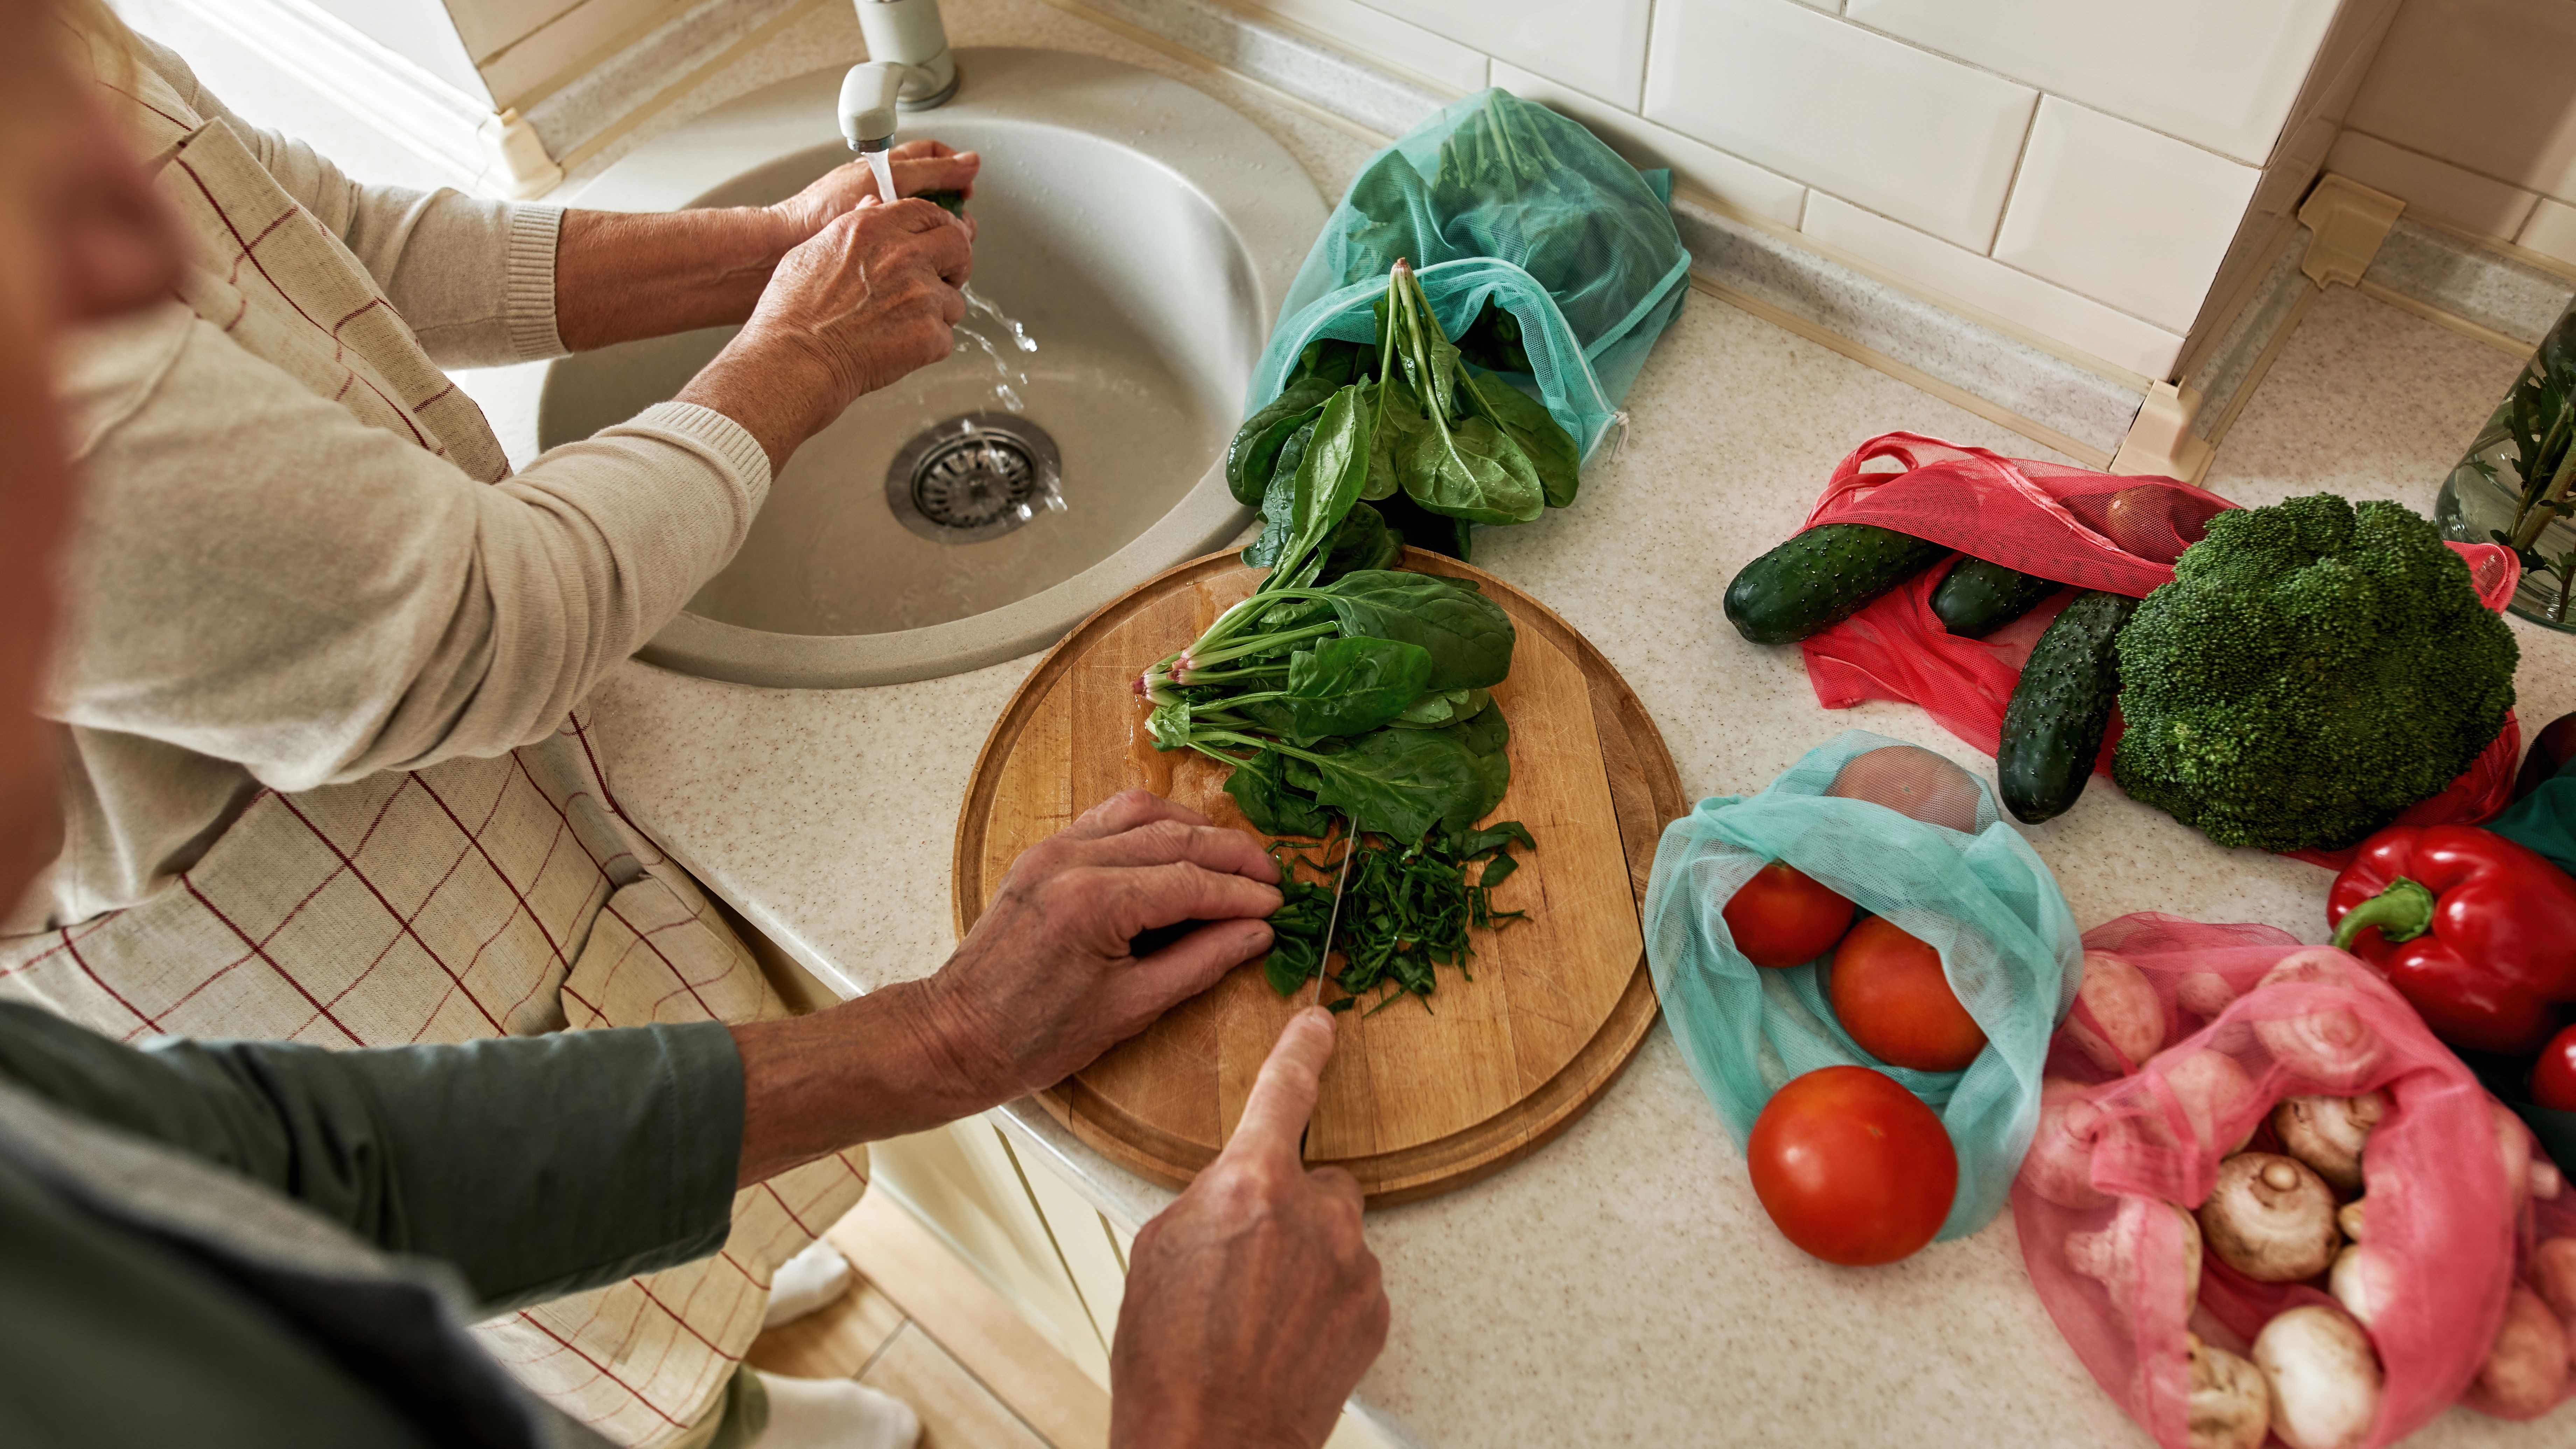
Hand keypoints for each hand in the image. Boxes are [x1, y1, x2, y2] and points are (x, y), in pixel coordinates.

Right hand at [675, 197, 974, 470]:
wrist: (794, 360)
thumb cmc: (793, 312)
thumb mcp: (813, 249)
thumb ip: (855, 224)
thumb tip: (876, 205)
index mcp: (873, 229)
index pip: (929, 212)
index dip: (941, 226)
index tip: (942, 239)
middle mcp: (902, 256)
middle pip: (958, 245)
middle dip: (955, 262)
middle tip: (944, 278)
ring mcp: (921, 295)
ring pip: (953, 299)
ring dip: (936, 312)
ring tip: (898, 325)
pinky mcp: (930, 334)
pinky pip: (945, 336)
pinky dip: (927, 344)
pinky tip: (896, 347)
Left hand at [768, 139, 981, 237]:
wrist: (783, 247)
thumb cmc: (819, 211)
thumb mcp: (882, 179)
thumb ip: (927, 171)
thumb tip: (969, 162)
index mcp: (886, 169)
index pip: (933, 157)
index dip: (956, 170)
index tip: (965, 191)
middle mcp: (886, 195)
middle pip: (937, 197)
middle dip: (952, 212)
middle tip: (955, 229)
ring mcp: (883, 225)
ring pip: (927, 228)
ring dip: (938, 239)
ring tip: (937, 250)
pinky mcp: (877, 253)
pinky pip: (910, 253)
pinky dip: (920, 258)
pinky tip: (918, 266)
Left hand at [920, 790, 1281, 1103]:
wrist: (958, 1035)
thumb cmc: (1037, 1036)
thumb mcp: (1132, 1008)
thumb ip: (1200, 962)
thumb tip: (1256, 933)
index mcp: (1095, 903)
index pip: (1192, 883)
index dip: (1242, 894)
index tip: (1278, 905)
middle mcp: (1073, 861)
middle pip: (1175, 838)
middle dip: (1232, 855)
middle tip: (1272, 876)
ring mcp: (1054, 850)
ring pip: (1142, 812)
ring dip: (1195, 828)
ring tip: (1234, 855)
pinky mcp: (1043, 853)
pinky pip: (1108, 819)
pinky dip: (1152, 823)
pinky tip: (1179, 842)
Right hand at [1109, 1010, 1388, 1448]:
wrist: (1210, 1442)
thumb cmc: (1168, 1358)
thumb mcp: (1160, 1250)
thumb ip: (1209, 1200)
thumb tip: (1234, 1197)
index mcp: (1251, 1184)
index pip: (1285, 1090)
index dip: (1303, 1049)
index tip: (1320, 1023)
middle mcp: (1315, 1213)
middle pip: (1315, 1180)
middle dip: (1287, 1206)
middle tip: (1244, 1261)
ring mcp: (1353, 1264)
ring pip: (1334, 1234)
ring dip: (1305, 1257)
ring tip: (1256, 1315)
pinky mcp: (1374, 1310)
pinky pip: (1351, 1281)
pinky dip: (1322, 1301)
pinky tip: (1284, 1338)